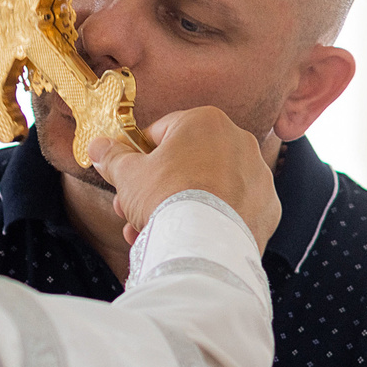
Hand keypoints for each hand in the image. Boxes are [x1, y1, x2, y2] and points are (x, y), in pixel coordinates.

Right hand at [92, 106, 279, 253]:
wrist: (204, 245)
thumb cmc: (166, 197)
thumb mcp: (128, 175)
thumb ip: (113, 157)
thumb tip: (98, 147)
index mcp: (205, 121)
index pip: (162, 132)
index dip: (139, 156)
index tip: (127, 177)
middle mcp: (240, 141)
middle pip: (187, 163)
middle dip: (156, 188)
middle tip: (133, 211)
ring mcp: (259, 176)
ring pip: (209, 189)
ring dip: (180, 208)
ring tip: (152, 233)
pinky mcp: (268, 208)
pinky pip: (231, 211)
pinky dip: (211, 222)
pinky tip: (187, 240)